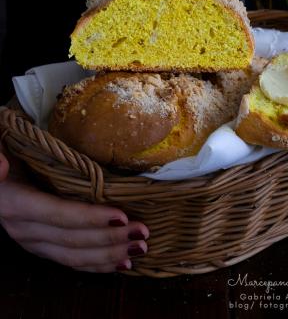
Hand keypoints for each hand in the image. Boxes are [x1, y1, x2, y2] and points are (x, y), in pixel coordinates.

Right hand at [0, 148, 148, 272]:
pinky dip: (96, 265)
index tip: (122, 216)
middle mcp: (23, 228)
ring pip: (72, 256)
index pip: (59, 214)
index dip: (90, 219)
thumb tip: (1, 165)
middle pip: (71, 240)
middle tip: (142, 233)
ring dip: (108, 255)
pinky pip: (69, 261)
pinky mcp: (40, 245)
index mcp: (16, 203)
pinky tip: (120, 264)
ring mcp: (32, 240)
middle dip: (110, 239)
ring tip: (138, 249)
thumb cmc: (5, 153)